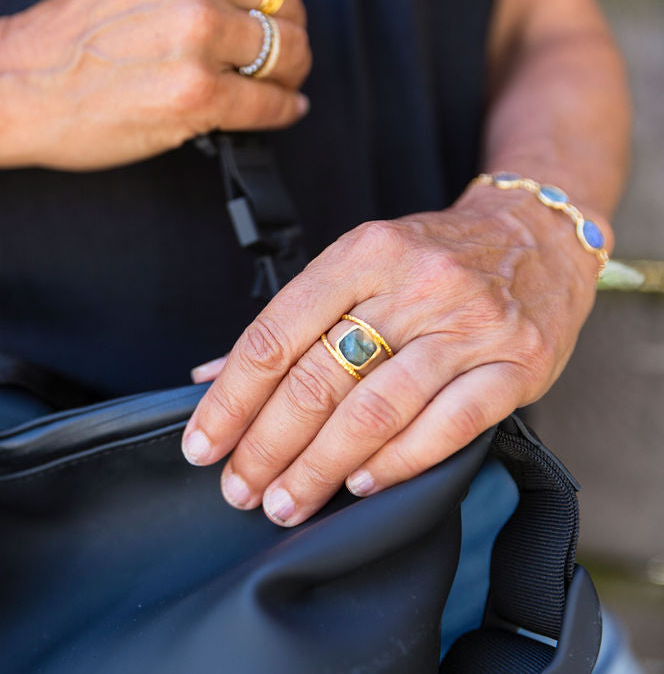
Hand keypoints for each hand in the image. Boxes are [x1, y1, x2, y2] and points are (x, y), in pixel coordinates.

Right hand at [0, 0, 310, 169]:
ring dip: (293, 72)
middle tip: (289, 51)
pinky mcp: (196, 96)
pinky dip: (284, 109)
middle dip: (292, 30)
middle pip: (284, 4)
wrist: (14, 85)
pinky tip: (286, 110)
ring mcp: (197, 41)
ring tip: (287, 83)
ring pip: (285, 54)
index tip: (278, 8)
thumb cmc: (60, 38)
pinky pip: (267, 103)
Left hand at [182, 183, 610, 525]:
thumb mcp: (357, 265)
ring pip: (375, 410)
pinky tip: (359, 485)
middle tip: (240, 489)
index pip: (274, 336)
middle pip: (318, 380)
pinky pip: (448, 426)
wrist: (537, 236)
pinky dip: (397, 463)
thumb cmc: (431, 258)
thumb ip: (287, 322)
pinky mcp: (517, 365)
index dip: (230, 400)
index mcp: (362, 253)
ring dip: (320, 467)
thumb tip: (208, 376)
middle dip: (267, 446)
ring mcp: (469, 326)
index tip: (202, 446)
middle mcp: (414, 285)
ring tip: (286, 501)